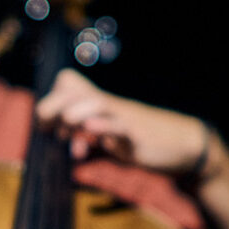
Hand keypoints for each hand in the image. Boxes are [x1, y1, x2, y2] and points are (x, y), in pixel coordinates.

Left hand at [36, 69, 210, 177]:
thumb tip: (66, 141)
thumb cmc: (142, 140)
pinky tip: (90, 128)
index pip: (69, 84)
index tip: (46, 127)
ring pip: (97, 103)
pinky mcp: (138, 134)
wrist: (183, 145)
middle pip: (76, 90)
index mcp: (99, 104)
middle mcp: (109, 106)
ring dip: (75, 112)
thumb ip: (88, 137)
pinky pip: (120, 126)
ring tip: (65, 122)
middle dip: (53, 105)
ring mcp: (124, 118)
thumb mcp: (110, 137)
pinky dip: (104, 126)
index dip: (51, 100)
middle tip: (45, 127)